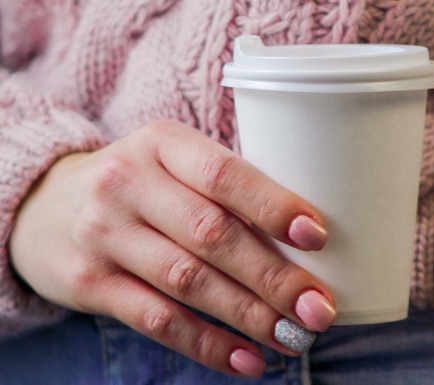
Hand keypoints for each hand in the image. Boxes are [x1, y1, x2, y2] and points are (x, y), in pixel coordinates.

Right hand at [8, 120, 335, 377]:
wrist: (46, 207)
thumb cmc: (139, 185)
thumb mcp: (172, 163)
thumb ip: (225, 189)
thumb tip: (305, 241)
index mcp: (162, 143)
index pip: (223, 174)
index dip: (273, 206)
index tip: (317, 238)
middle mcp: (128, 183)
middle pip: (212, 235)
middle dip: (273, 277)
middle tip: (318, 308)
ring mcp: (104, 234)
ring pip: (189, 281)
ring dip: (249, 315)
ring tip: (294, 337)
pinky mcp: (89, 282)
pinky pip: (157, 320)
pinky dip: (207, 343)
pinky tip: (246, 359)